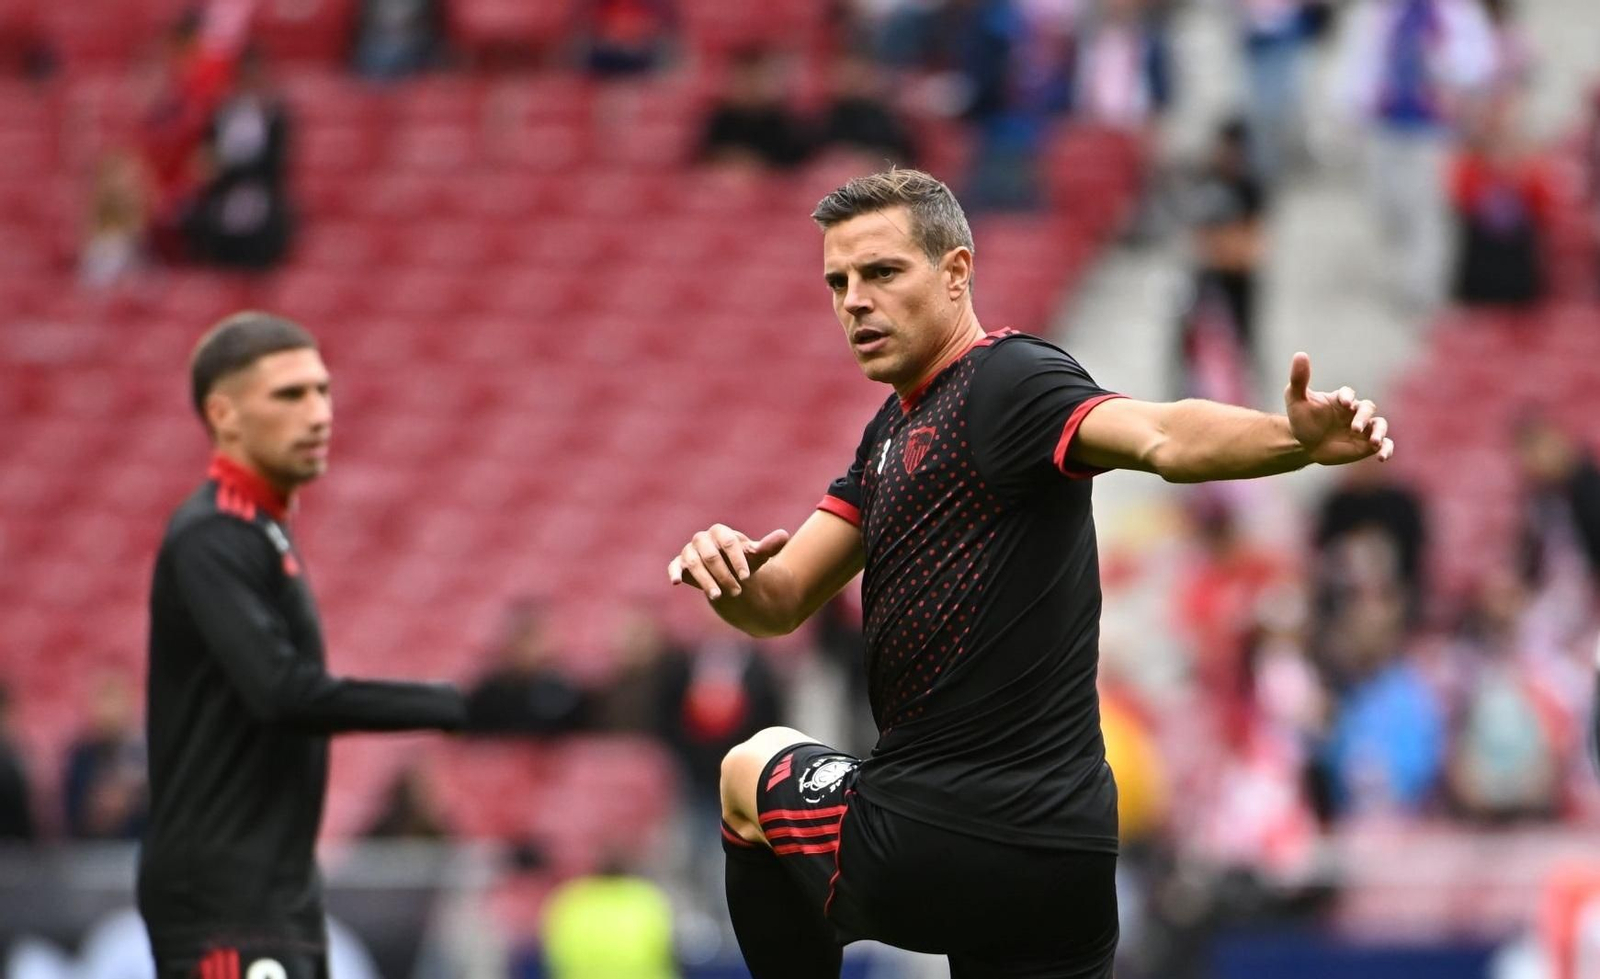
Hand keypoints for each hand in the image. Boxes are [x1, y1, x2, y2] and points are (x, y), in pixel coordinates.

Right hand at [667, 525, 790, 599]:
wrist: (726, 572)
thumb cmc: (742, 561)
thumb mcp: (756, 556)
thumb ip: (768, 546)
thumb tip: (784, 535)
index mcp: (720, 532)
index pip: (728, 542)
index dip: (737, 559)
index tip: (747, 577)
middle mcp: (702, 539)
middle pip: (711, 556)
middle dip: (724, 574)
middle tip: (738, 592)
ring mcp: (689, 551)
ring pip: (694, 564)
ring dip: (706, 581)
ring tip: (718, 597)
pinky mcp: (679, 563)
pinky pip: (674, 566)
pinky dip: (674, 572)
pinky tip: (677, 582)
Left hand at [1284, 352, 1394, 465]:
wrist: (1305, 444)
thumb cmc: (1301, 419)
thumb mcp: (1296, 399)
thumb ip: (1299, 379)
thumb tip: (1300, 354)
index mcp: (1340, 399)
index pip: (1348, 393)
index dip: (1347, 397)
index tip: (1343, 403)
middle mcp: (1355, 411)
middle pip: (1368, 408)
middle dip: (1363, 417)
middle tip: (1354, 428)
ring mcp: (1363, 428)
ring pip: (1380, 425)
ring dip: (1379, 432)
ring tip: (1373, 442)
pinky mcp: (1367, 445)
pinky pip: (1384, 444)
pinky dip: (1387, 449)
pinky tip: (1382, 457)